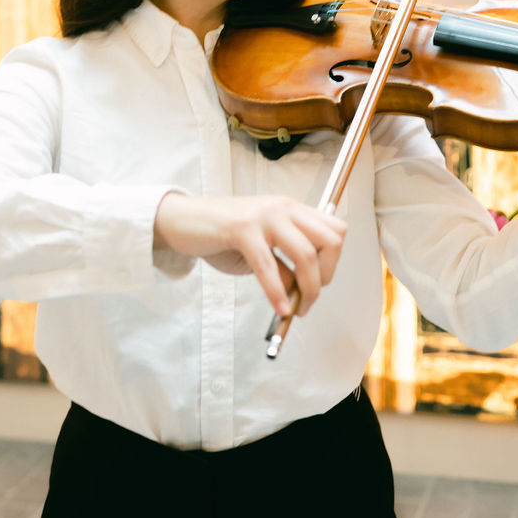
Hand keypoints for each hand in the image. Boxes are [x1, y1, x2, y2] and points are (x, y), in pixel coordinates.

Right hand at [153, 192, 346, 316]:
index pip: (336, 230)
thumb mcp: (261, 248)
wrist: (181, 220)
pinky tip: (279, 308)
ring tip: (295, 309)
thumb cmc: (221, 235)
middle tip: (309, 298)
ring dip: (308, 288)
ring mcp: (263, 216)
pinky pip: (268, 265)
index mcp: (291, 208)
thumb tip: (302, 292)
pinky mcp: (241, 229)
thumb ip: (283, 264)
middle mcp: (283, 207)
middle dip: (326, 276)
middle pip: (330, 241)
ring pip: (305, 254)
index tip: (319, 282)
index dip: (334, 260)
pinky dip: (277, 292)